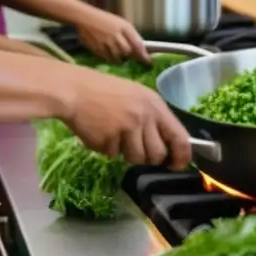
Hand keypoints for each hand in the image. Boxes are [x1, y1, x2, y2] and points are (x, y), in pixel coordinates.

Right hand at [63, 70, 191, 167]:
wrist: (73, 90)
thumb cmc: (105, 91)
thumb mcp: (137, 96)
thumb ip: (153, 118)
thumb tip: (167, 145)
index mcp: (155, 105)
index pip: (180, 137)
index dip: (182, 156)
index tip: (178, 165)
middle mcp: (144, 117)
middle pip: (158, 154)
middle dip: (149, 157)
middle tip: (135, 147)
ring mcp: (127, 129)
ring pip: (136, 159)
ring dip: (126, 154)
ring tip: (116, 136)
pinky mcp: (109, 140)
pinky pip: (114, 155)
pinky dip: (108, 149)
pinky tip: (101, 132)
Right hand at [76, 10, 149, 63]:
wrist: (86, 18)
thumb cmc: (106, 20)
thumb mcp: (122, 24)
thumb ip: (132, 36)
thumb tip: (141, 49)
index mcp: (125, 27)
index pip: (138, 44)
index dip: (144, 55)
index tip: (148, 61)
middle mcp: (116, 36)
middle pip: (128, 52)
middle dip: (130, 55)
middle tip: (129, 55)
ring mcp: (106, 43)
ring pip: (118, 57)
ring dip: (120, 57)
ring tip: (117, 51)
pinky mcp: (97, 49)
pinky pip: (107, 58)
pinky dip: (110, 57)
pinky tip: (109, 52)